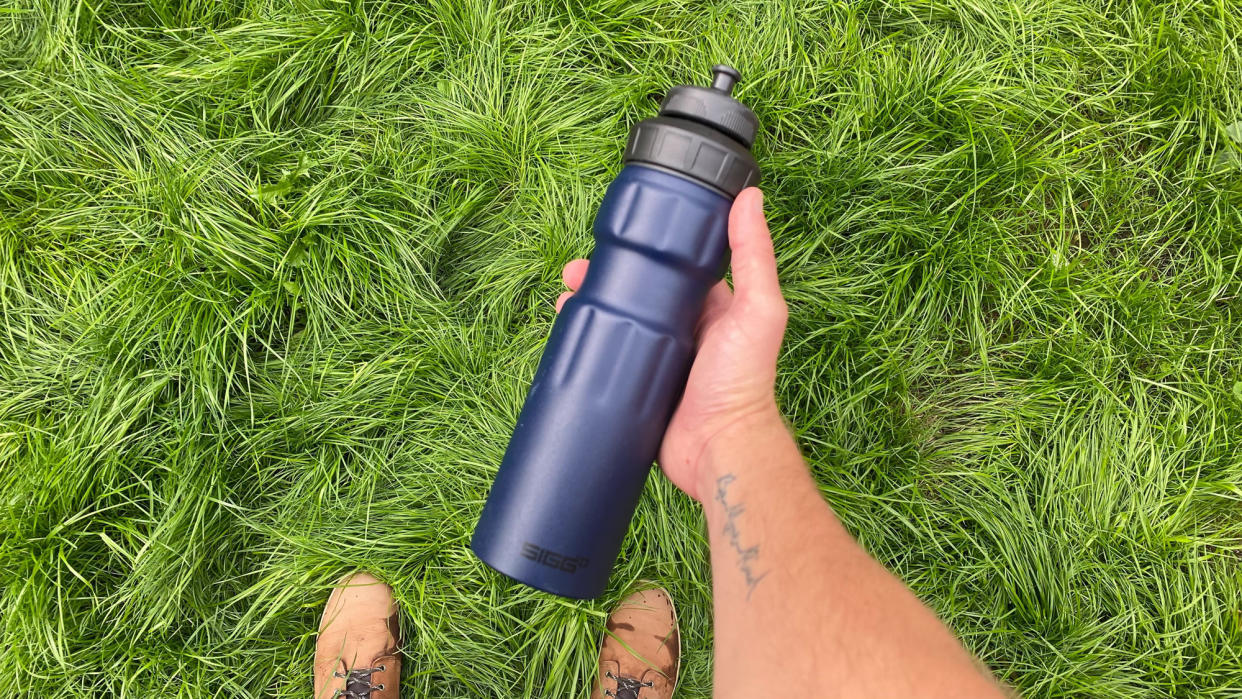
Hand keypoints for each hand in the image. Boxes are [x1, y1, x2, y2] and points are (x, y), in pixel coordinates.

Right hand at [555, 187, 786, 500]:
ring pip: (615, 321)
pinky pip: (606, 358)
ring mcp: (656, 358)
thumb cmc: (743, 381)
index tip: (620, 234)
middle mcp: (682, 328)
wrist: (716, 447)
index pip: (674, 266)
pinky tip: (565, 330)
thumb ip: (754, 256)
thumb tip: (750, 198)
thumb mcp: (757, 310)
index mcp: (710, 306)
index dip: (647, 248)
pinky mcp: (635, 386)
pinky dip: (585, 342)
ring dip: (588, 305)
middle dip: (604, 276)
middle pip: (636, 291)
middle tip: (575, 269)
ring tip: (564, 296)